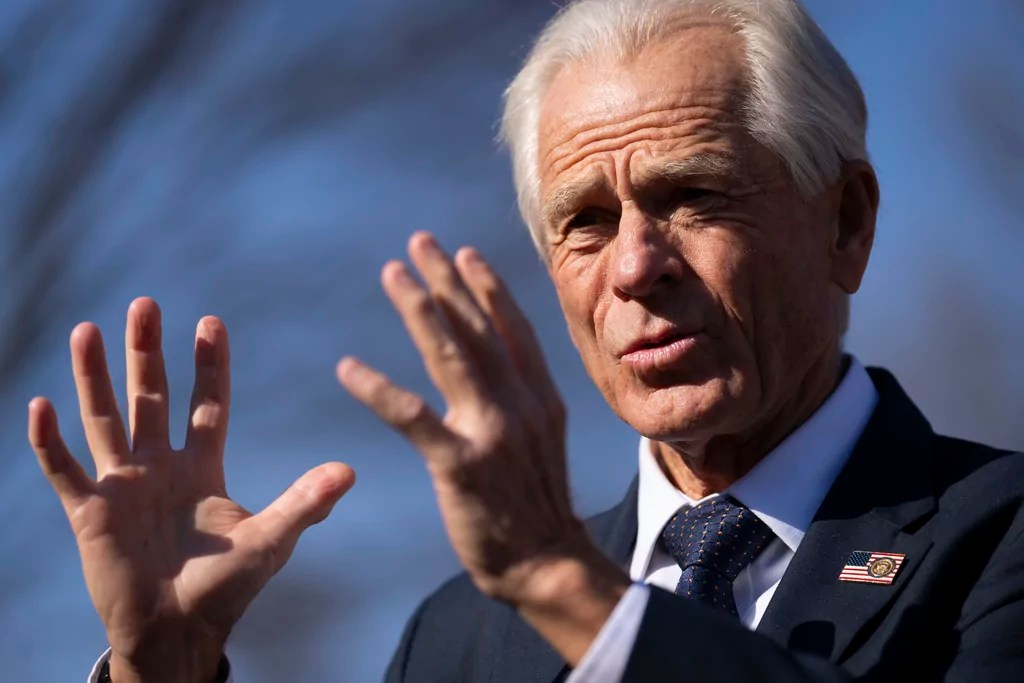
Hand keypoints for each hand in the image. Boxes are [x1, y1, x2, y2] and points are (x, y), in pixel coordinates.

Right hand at [29, 298, 354, 682]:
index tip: (209, 322)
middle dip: (146, 352)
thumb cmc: (227, 587)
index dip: (209, 365)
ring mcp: (123, 487)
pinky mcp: (91, 514)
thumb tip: (350, 471)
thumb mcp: (271, 540)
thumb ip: (305, 503)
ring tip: (87, 329)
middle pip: (150, 397)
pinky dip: (50, 442)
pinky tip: (39, 405)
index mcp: (202, 467)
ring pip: (104, 419)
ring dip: (94, 377)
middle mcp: (160, 467)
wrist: (178, 632)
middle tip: (144, 304)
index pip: (207, 404)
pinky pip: (66, 471)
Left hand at [337, 233, 626, 662]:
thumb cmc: (539, 507)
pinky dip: (378, 388)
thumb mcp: (544, 442)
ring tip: (392, 273)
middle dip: (448, 280)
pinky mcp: (460, 464)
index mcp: (540, 398)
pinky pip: (412, 416)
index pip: (511, 330)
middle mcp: (519, 404)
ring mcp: (491, 431)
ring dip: (419, 310)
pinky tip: (347, 367)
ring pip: (449, 356)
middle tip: (421, 241)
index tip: (465, 253)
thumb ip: (524, 402)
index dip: (487, 287)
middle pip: (477, 329)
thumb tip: (502, 371)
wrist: (549, 564)